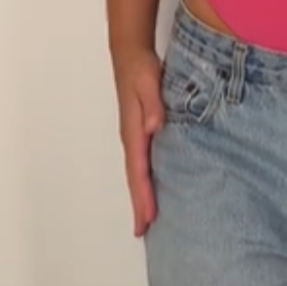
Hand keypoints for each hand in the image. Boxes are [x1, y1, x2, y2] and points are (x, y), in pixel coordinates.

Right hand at [114, 50, 165, 236]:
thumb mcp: (148, 81)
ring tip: (148, 218)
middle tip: (143, 231)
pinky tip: (156, 185)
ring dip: (142, 194)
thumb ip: (153, 103)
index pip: (139, 169)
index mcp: (134, 130)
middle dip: (139, 204)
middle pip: (136, 177)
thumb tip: (154, 127)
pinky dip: (147, 177)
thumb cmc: (140, 68)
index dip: (143, 195)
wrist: (130, 54)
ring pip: (139, 171)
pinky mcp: (142, 129)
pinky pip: (144, 160)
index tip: (147, 218)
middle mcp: (133, 137)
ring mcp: (136, 134)